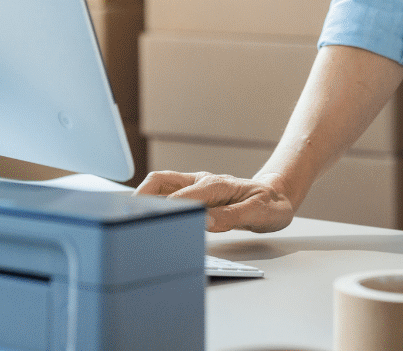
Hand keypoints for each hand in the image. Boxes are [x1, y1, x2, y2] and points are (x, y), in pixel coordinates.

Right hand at [135, 170, 296, 232]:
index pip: (184, 196)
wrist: (277, 196)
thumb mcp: (259, 214)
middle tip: (126, 217)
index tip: (153, 222)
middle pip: (161, 181)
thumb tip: (206, 222)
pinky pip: (167, 192)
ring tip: (128, 217)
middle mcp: (202, 181)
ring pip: (159, 184)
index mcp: (216, 185)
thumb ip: (232, 217)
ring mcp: (196, 185)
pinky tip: (145, 216)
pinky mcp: (194, 192)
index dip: (168, 209)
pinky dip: (152, 201)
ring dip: (143, 197)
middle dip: (141, 197)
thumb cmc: (269, 205)